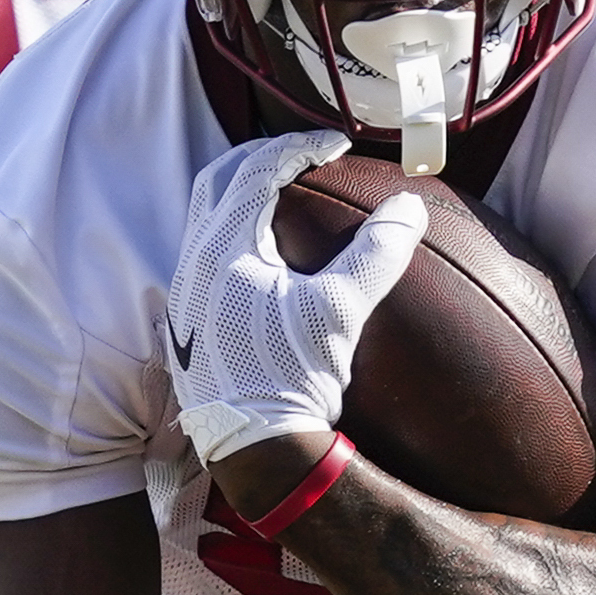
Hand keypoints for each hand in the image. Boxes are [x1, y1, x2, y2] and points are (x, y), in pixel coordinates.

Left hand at [164, 131, 422, 465]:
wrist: (253, 448)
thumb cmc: (292, 378)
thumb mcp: (341, 312)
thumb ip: (376, 254)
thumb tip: (410, 209)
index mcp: (223, 247)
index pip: (257, 170)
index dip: (299, 147)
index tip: (336, 145)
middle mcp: (193, 262)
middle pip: (217, 181)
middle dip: (259, 159)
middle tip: (301, 157)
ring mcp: (185, 292)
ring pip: (205, 217)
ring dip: (241, 194)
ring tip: (283, 196)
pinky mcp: (190, 320)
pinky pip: (205, 251)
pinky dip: (234, 231)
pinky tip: (266, 255)